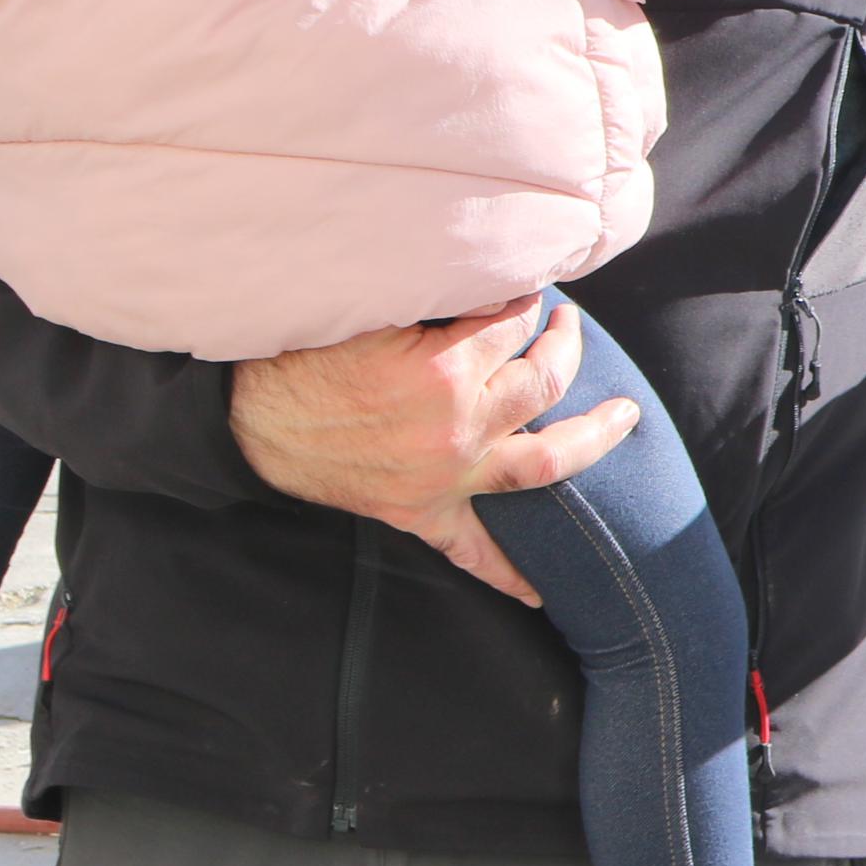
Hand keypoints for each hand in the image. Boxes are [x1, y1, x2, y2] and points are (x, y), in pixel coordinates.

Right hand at [229, 299, 630, 604]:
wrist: (243, 421)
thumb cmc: (302, 355)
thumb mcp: (370, 308)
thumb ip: (437, 294)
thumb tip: (492, 275)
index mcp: (445, 373)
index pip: (511, 321)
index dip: (519, 299)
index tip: (520, 289)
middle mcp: (458, 430)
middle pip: (545, 381)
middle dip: (565, 345)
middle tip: (568, 326)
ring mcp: (445, 479)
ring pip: (544, 463)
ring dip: (591, 437)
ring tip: (623, 417)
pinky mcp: (420, 513)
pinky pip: (475, 553)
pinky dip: (511, 573)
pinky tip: (543, 590)